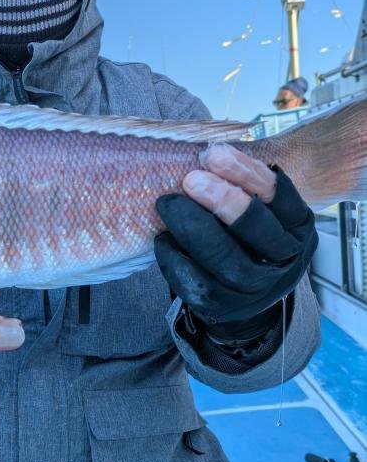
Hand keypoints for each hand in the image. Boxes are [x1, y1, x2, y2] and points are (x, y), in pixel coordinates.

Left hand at [154, 144, 317, 343]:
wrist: (243, 303)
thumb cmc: (246, 243)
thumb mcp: (262, 216)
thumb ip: (244, 189)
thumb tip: (208, 155)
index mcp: (297, 228)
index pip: (279, 196)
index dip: (246, 173)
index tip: (214, 155)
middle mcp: (283, 259)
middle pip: (256, 227)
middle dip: (222, 199)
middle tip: (191, 179)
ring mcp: (255, 288)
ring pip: (224, 256)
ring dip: (192, 226)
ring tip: (168, 203)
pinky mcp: (223, 306)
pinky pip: (195, 280)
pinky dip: (174, 256)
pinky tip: (162, 238)